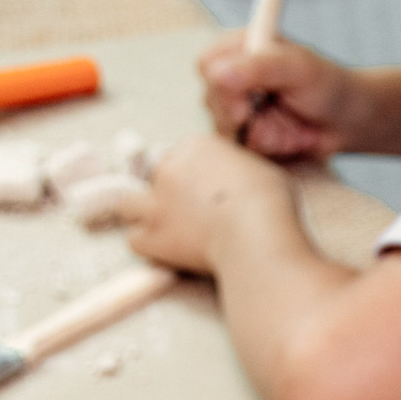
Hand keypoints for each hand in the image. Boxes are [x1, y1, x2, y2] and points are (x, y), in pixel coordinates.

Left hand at [122, 135, 296, 274]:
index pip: (183, 152)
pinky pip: (136, 240)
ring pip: (128, 203)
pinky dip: (148, 247)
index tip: (208, 188)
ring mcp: (156, 203)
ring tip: (162, 228)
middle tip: (191, 211)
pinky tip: (167, 252)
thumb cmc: (272, 204)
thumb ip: (243, 172)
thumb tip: (244, 181)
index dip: (194, 172)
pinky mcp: (153, 236)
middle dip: (170, 192)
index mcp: (198, 147)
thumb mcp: (266, 172)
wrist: (258, 237)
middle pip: (156, 175)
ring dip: (142, 214)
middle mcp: (170, 169)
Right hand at [196, 31, 366, 160]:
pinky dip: (274, 149)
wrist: (349, 121)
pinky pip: (246, 151)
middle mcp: (231, 77)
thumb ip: (258, 68)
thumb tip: (217, 74)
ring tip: (294, 124)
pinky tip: (292, 139)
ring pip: (230, 132)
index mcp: (238, 49)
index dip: (227, 90)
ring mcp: (237, 108)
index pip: (208, 68)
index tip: (252, 102)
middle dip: (255, 117)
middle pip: (215, 105)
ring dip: (270, 135)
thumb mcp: (297, 69)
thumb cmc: (328, 86)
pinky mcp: (247, 135)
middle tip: (286, 109)